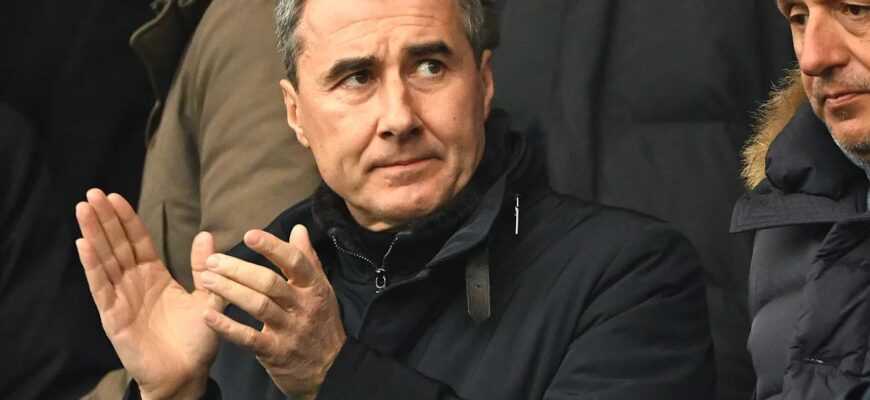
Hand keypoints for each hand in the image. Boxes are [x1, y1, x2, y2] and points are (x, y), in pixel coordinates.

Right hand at [75, 189, 222, 398]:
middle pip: (116, 244)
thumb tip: (206, 234)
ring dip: (94, 234)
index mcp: (155, 276)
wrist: (187, 374)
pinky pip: (101, 287)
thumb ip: (204, 268)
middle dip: (105, 219)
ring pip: (105, 260)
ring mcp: (121, 298)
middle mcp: (135, 283)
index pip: (137, 241)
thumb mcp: (209, 297)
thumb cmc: (198, 339)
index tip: (116, 196)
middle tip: (93, 192)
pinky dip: (92, 266)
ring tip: (83, 208)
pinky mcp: (113, 316)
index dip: (126, 219)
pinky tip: (83, 244)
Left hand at [201, 225, 345, 399]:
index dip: (272, 247)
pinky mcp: (276, 352)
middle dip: (239, 270)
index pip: (295, 262)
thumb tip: (298, 228)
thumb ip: (307, 259)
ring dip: (230, 291)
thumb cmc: (321, 324)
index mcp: (313, 288)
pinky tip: (208, 315)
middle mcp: (303, 307)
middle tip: (213, 260)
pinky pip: (249, 338)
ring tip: (206, 279)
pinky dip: (227, 326)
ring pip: (258, 306)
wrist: (331, 369)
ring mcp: (289, 330)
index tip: (249, 235)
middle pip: (270, 283)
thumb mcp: (321, 290)